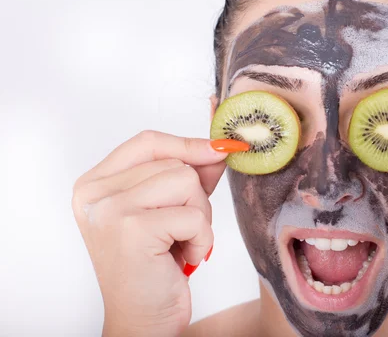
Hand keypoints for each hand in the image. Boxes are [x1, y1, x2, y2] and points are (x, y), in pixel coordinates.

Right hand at [71, 131, 244, 335]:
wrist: (143, 320)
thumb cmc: (154, 266)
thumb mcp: (169, 209)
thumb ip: (189, 174)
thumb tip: (219, 147)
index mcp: (96, 183)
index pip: (148, 142)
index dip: (187, 144)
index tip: (219, 150)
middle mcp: (94, 193)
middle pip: (174, 163)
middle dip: (196, 197)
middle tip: (182, 231)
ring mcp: (110, 210)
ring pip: (187, 182)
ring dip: (200, 217)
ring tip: (181, 243)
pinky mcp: (132, 229)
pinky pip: (194, 215)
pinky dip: (202, 239)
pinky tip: (185, 259)